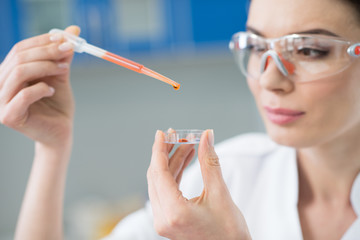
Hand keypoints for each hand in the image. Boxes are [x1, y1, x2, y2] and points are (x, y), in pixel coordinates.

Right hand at [0, 26, 79, 146]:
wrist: (61, 131)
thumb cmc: (57, 103)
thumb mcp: (60, 75)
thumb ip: (62, 56)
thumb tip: (73, 31)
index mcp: (9, 72)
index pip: (20, 49)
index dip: (42, 41)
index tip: (66, 38)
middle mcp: (0, 84)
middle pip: (19, 58)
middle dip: (47, 51)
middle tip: (69, 50)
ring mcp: (1, 101)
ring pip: (19, 73)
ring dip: (46, 67)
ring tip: (64, 70)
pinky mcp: (9, 116)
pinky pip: (23, 95)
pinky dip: (41, 88)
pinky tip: (52, 91)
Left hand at [147, 129, 251, 239]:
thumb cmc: (229, 233)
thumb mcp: (220, 194)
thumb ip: (209, 163)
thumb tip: (206, 137)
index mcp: (174, 212)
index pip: (159, 172)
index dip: (159, 149)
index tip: (162, 132)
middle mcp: (163, 218)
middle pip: (156, 176)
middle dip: (167, 153)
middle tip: (179, 136)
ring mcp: (163, 221)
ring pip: (160, 183)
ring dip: (172, 163)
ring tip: (187, 145)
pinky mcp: (168, 221)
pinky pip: (165, 192)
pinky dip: (174, 175)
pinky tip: (184, 161)